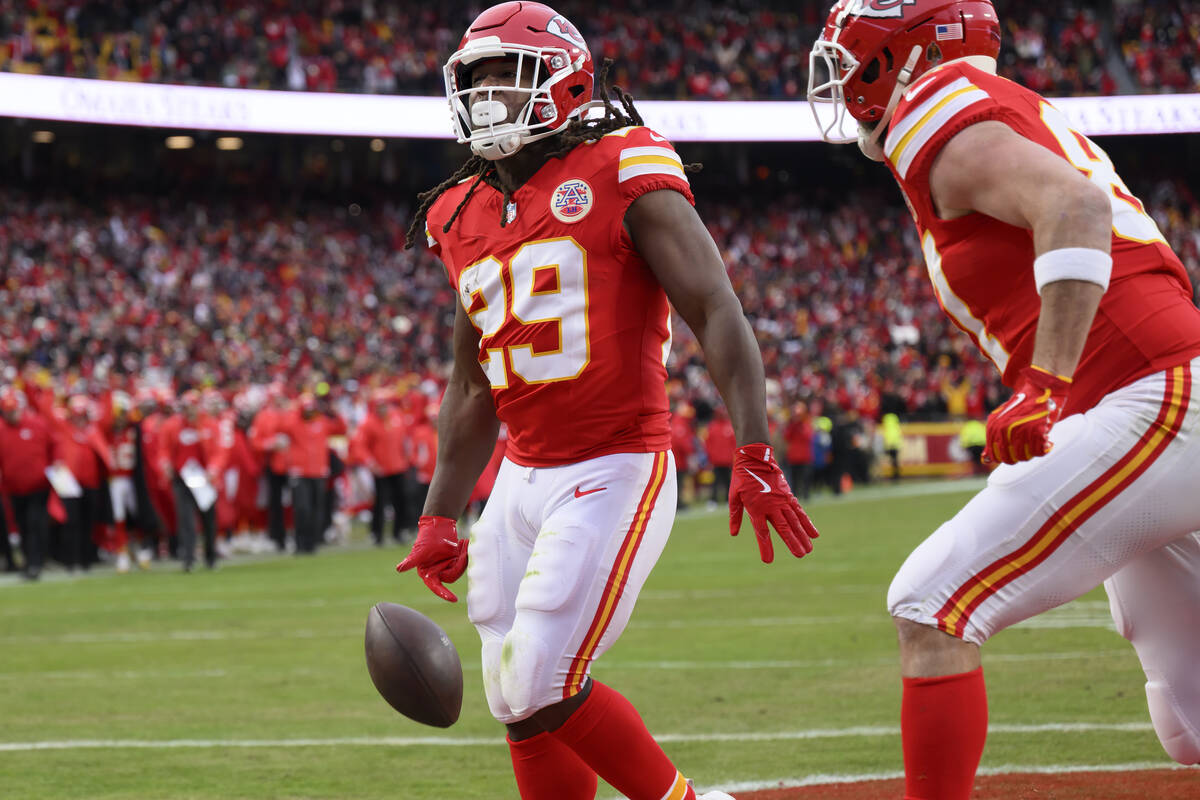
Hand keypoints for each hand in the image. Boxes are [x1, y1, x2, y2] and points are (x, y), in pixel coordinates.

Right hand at [396, 515, 468, 601]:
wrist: (438, 525)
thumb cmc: (427, 537)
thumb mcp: (420, 550)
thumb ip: (411, 561)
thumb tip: (398, 569)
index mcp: (427, 573)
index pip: (436, 587)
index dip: (444, 594)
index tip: (454, 599)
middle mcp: (436, 572)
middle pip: (452, 576)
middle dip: (459, 563)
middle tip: (461, 547)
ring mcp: (446, 567)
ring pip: (459, 570)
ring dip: (463, 557)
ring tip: (463, 542)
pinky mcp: (454, 561)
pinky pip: (463, 563)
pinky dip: (465, 554)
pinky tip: (464, 543)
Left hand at [728, 444, 818, 562]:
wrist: (754, 457)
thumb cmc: (741, 478)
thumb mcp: (734, 497)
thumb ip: (735, 515)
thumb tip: (733, 533)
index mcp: (755, 508)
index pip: (762, 532)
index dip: (765, 547)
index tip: (768, 561)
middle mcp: (771, 505)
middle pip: (783, 528)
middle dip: (792, 543)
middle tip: (801, 555)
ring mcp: (781, 500)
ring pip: (794, 521)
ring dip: (802, 535)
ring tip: (809, 549)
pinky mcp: (788, 495)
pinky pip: (799, 511)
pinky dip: (807, 522)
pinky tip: (814, 533)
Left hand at [984, 365, 1071, 464]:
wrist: (1040, 387)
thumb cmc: (1021, 406)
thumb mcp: (1001, 420)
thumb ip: (993, 439)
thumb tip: (986, 460)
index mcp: (993, 427)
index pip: (996, 456)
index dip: (1006, 457)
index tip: (1015, 452)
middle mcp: (1004, 430)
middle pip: (1010, 459)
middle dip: (1020, 456)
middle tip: (1028, 447)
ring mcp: (1020, 430)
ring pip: (1025, 457)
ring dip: (1032, 453)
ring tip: (1036, 441)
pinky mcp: (1037, 430)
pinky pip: (1039, 452)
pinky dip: (1044, 449)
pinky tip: (1047, 441)